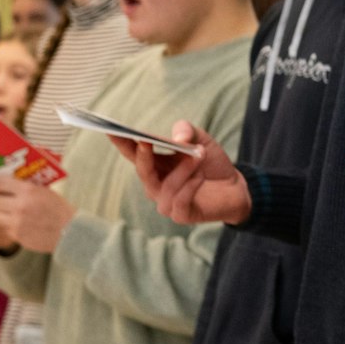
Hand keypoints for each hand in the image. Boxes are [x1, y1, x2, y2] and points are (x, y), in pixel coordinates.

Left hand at [0, 174, 75, 253]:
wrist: (70, 231)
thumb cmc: (59, 209)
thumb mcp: (44, 191)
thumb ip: (24, 187)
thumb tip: (4, 182)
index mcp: (29, 190)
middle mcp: (20, 205)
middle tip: (1, 200)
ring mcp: (17, 222)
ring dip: (1, 213)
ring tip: (13, 213)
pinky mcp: (17, 235)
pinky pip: (4, 227)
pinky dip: (9, 225)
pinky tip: (21, 224)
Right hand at [113, 122, 249, 225]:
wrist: (235, 186)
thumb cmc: (211, 162)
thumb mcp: (201, 139)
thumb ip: (187, 131)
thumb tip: (178, 138)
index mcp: (155, 164)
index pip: (132, 153)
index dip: (120, 142)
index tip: (109, 129)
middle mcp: (156, 184)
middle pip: (142, 171)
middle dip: (144, 155)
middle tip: (147, 141)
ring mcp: (166, 202)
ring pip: (165, 186)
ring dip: (183, 169)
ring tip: (200, 154)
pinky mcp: (181, 214)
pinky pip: (179, 202)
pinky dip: (190, 187)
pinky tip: (201, 177)